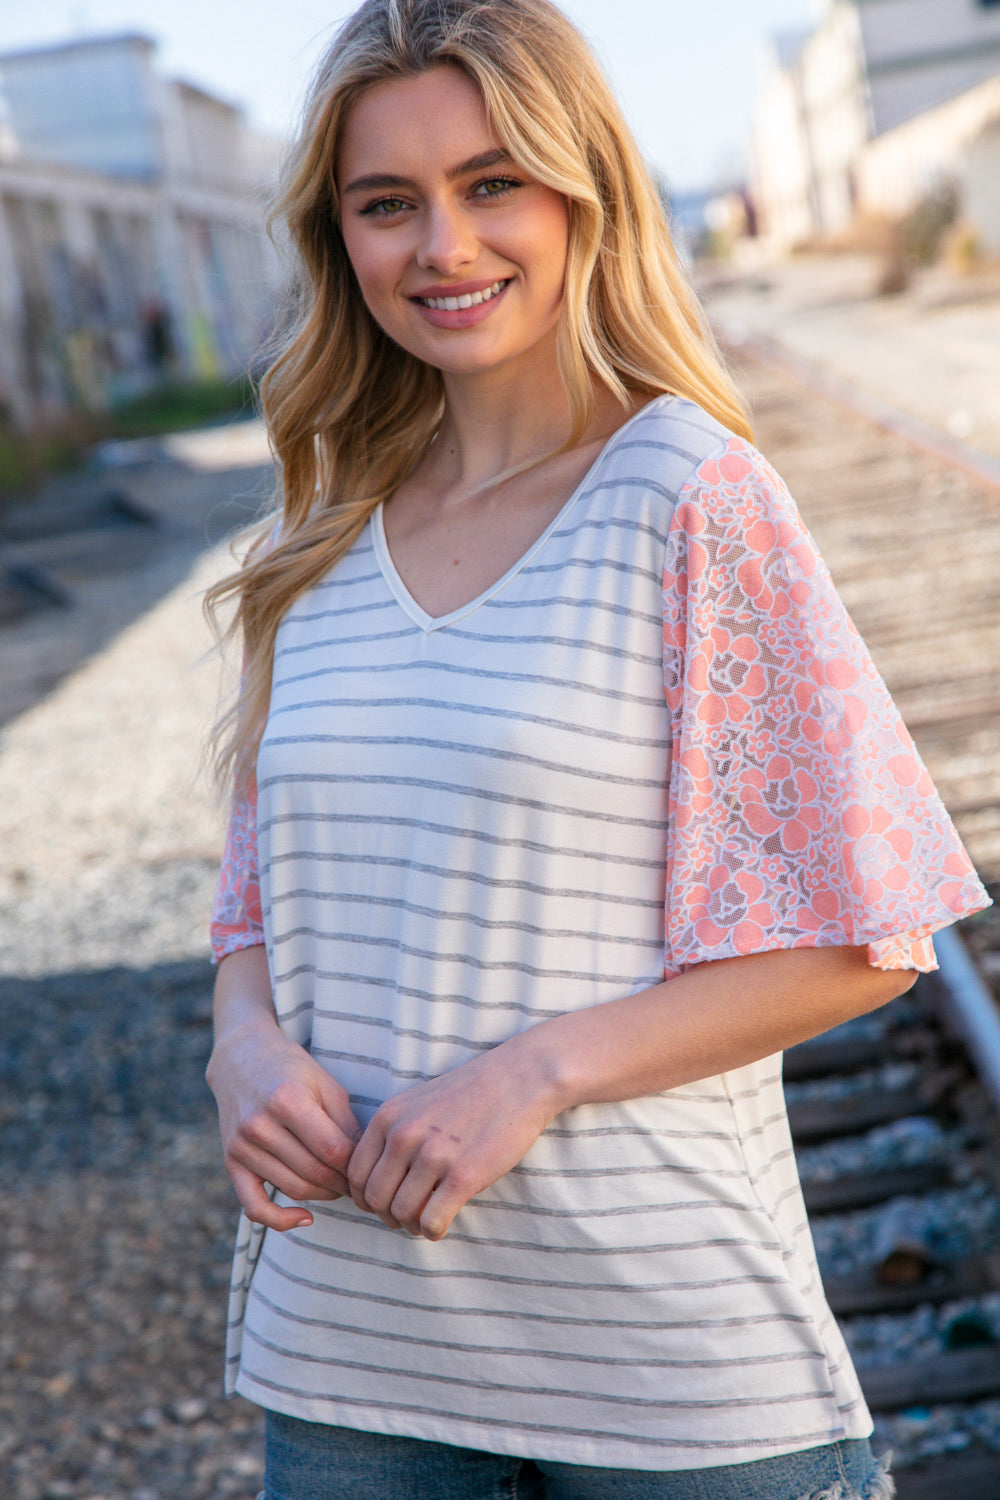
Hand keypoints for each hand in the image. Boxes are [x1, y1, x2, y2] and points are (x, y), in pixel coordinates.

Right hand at [207, 1018, 361, 1232]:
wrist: (241, 1058)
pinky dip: (280, 1220)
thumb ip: (346, 1123)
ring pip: (292, 1188)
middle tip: (361, 1184)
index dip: (357, 1166)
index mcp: (287, 1099)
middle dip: (344, 1183)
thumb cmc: (292, 1069)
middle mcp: (259, 1124)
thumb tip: (368, 1163)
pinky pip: (253, 1206)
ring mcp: (241, 1145)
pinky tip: (305, 1218)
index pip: (332, 1150)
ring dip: (323, 1195)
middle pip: (314, 1172)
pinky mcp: (230, 1161)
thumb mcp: (325, 1084)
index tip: (371, 1170)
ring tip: (341, 1189)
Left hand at [347, 1036, 558, 1240]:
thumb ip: (391, 1133)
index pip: (355, 1175)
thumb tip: (372, 1180)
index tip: (383, 1203)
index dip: (365, 1198)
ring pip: (401, 1214)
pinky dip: (433, 1231)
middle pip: (374, 1199)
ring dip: (411, 1225)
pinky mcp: (464, 1176)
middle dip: (386, 1216)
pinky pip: (431, 1221)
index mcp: (388, 1118)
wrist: (518, 1079)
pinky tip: (442, 1224)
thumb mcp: (416, 1103)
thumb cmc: (469, 1094)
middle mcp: (404, 1136)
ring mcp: (433, 1156)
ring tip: (425, 1220)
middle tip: (405, 1216)